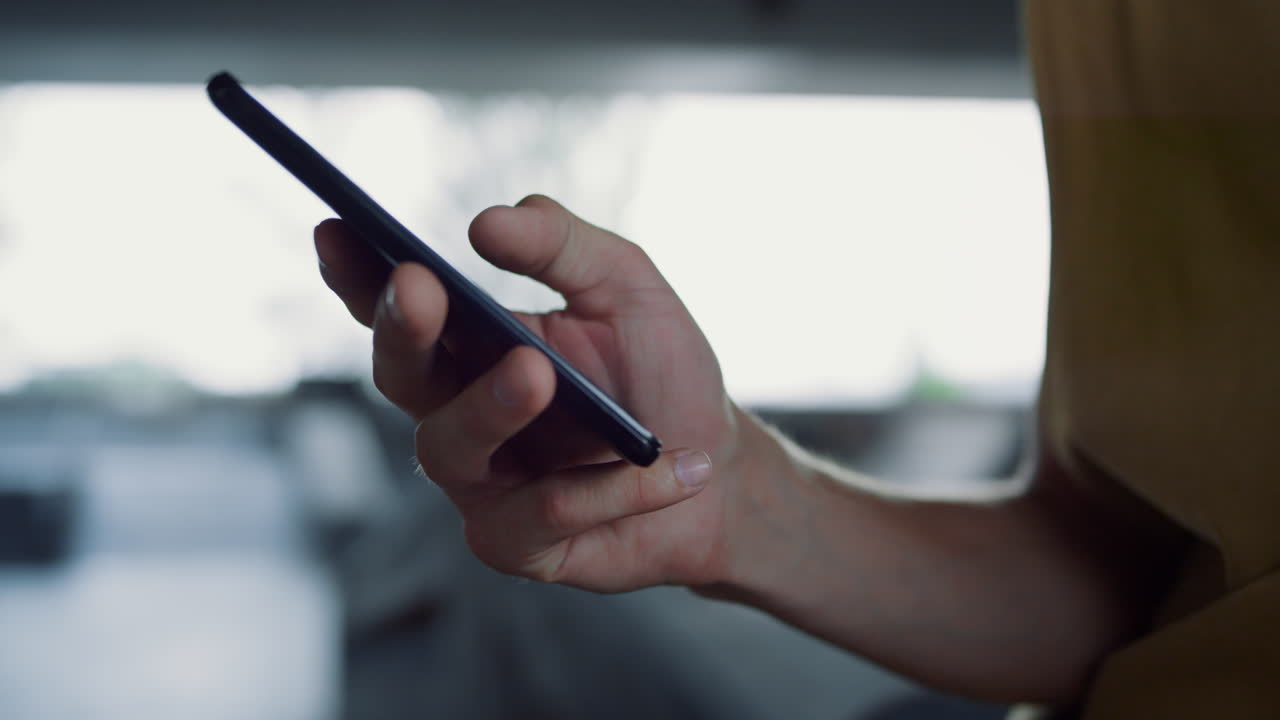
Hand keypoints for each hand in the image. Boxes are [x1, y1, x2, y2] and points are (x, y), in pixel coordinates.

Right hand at [315, 195, 744, 591]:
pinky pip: (542, 514)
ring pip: (450, 449)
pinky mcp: (516, 544)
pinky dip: (608, 487)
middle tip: (420, 287)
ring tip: (537, 373)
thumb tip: (487, 222)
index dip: (357, 274)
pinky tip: (663, 463)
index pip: (397, 307)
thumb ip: (564, 245)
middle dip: (402, 330)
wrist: (719, 472)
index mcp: (470, 345)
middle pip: (400, 375)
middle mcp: (457, 411)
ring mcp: (480, 483)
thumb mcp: (627, 289)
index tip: (336, 228)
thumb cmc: (660, 373)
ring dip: (489, 408)